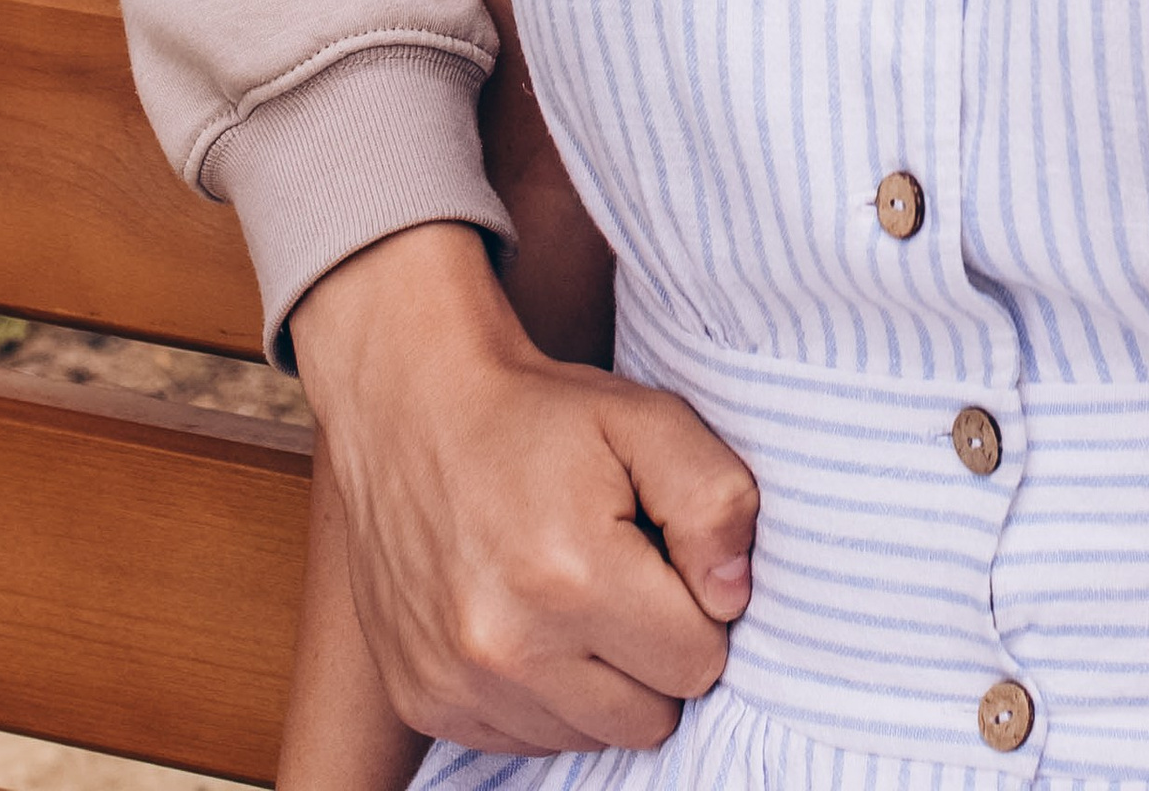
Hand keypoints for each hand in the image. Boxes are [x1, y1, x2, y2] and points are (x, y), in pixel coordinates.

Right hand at [290, 224, 757, 752]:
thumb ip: (715, 501)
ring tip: (575, 596)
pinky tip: (532, 622)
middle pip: (649, 718)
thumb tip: (733, 597)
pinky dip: (545, 695)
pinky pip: (527, 741)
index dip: (701, 610)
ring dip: (601, 682)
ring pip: (590, 737)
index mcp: (574, 576)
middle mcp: (509, 648)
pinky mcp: (427, 701)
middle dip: (656, 655)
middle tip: (628, 580)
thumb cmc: (540, 415)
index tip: (669, 561)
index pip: (698, 664)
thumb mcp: (648, 420)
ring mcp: (460, 684)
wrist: (415, 407)